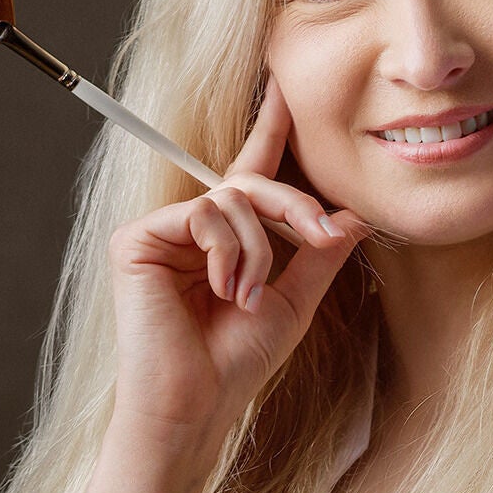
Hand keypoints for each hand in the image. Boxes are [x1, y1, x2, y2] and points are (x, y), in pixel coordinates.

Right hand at [104, 76, 364, 459]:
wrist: (194, 407)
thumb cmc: (236, 363)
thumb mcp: (294, 301)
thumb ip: (319, 254)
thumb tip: (354, 215)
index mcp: (225, 238)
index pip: (251, 172)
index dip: (269, 127)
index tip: (284, 85)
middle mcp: (191, 227)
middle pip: (250, 182)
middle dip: (295, 204)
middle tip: (324, 231)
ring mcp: (161, 231)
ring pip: (232, 198)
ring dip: (257, 249)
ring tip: (246, 296)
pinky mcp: (137, 238)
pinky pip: (203, 213)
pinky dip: (227, 252)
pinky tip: (222, 290)